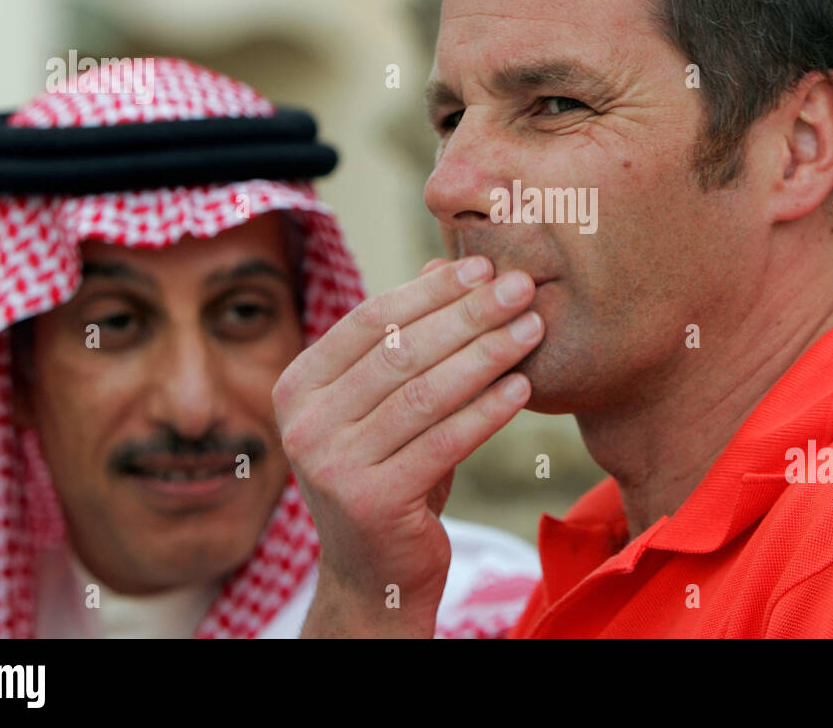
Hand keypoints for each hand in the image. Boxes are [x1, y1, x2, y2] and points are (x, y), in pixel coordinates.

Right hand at [273, 255, 543, 636]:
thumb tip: (444, 259)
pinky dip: (487, 412)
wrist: (376, 573)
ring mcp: (332, 465)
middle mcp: (304, 424)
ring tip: (532, 331)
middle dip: (469, 315)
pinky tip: (522, 390)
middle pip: (402, 353)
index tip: (486, 267)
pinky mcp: (372, 501)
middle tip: (522, 288)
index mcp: (299, 386)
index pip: (373, 321)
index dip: (433, 290)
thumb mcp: (390, 404)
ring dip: (486, 356)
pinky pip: (443, 443)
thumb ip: (408, 339)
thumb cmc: (390, 473)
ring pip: (424, 394)